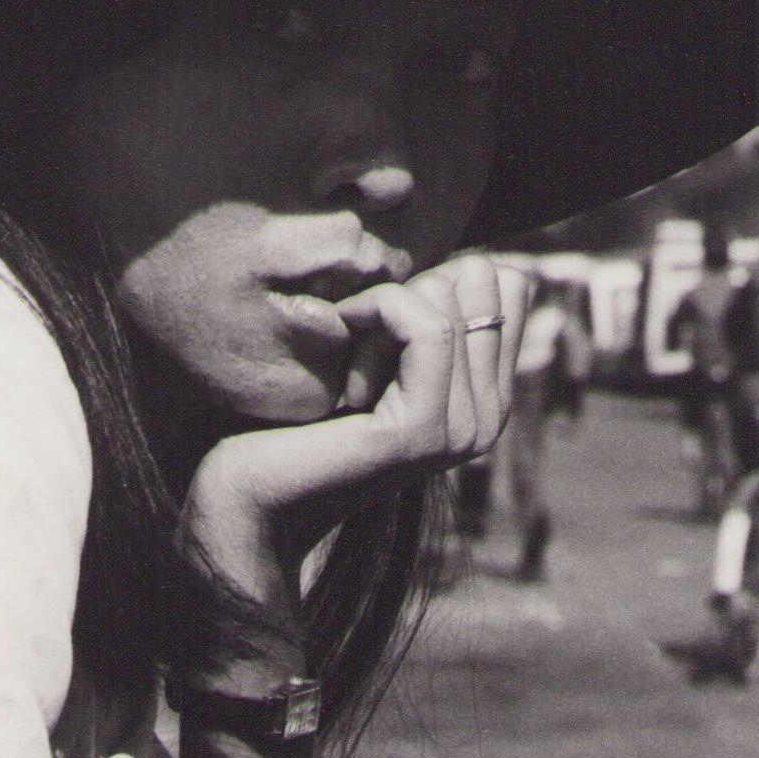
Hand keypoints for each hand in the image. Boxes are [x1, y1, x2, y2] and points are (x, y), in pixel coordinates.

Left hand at [184, 254, 533, 613]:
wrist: (251, 496)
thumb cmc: (297, 418)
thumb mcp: (377, 357)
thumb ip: (426, 320)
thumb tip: (467, 260)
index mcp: (488, 396)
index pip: (508, 283)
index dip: (433, 283)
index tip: (380, 332)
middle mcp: (490, 417)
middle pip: (480, 280)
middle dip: (407, 297)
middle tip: (359, 360)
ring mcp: (465, 429)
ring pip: (449, 298)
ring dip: (380, 316)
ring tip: (348, 378)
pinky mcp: (426, 431)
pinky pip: (427, 327)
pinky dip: (373, 319)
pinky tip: (342, 374)